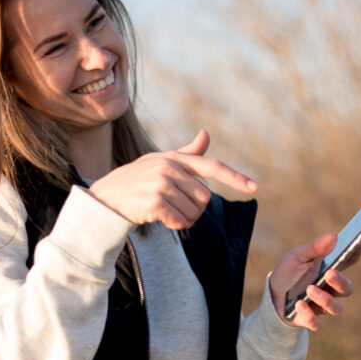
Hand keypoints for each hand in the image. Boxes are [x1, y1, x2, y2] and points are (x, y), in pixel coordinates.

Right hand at [88, 130, 256, 228]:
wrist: (107, 198)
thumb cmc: (137, 181)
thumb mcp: (161, 162)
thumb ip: (187, 153)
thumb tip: (206, 134)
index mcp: (175, 158)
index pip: (211, 167)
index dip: (234, 177)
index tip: (254, 187)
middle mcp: (170, 168)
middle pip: (205, 198)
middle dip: (193, 209)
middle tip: (173, 206)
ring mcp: (162, 184)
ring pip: (194, 213)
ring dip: (183, 219)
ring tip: (163, 211)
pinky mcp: (156, 201)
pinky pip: (180, 222)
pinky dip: (173, 225)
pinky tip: (157, 218)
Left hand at [269, 234, 360, 330]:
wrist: (271, 296)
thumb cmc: (288, 274)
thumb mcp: (297, 257)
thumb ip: (315, 248)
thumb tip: (334, 236)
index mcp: (330, 270)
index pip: (349, 262)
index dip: (356, 253)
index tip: (359, 243)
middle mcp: (330, 290)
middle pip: (347, 289)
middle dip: (340, 282)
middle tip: (329, 274)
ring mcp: (321, 306)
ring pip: (335, 308)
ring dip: (324, 299)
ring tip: (309, 289)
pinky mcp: (310, 319)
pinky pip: (316, 323)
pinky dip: (309, 316)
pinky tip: (299, 305)